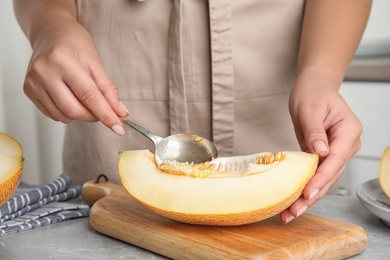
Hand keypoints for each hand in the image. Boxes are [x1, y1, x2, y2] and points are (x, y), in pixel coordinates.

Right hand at [23, 20, 127, 134]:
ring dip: (80, 115)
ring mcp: (33, 82)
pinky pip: (52, 114)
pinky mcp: (28, 90)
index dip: (106, 114)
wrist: (51, 32)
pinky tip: (70, 97)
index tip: (118, 128)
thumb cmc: (74, 43)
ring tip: (84, 97)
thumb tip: (120, 112)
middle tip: (103, 110)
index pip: (89, 96)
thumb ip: (108, 89)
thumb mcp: (95, 61)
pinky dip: (66, 112)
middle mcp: (44, 71)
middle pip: (74, 110)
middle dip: (94, 116)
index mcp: (63, 60)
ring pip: (63, 115)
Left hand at [280, 75, 361, 222]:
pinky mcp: (323, 156)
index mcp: (348, 131)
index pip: (335, 160)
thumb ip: (315, 132)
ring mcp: (336, 152)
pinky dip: (304, 187)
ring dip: (307, 197)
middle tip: (294, 211)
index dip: (321, 178)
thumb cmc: (313, 93)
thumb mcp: (310, 109)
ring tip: (289, 213)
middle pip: (330, 175)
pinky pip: (315, 174)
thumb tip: (320, 152)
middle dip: (312, 195)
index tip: (307, 193)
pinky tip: (292, 201)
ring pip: (323, 179)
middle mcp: (345, 145)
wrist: (313, 87)